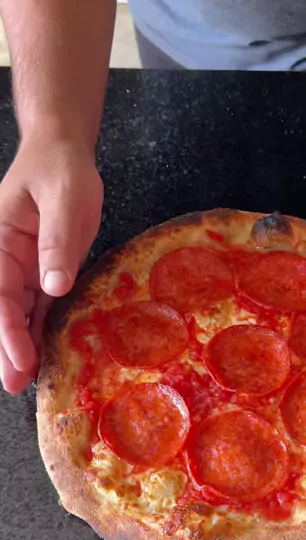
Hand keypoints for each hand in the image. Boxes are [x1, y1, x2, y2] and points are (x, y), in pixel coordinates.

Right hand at [0, 136, 102, 393]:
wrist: (64, 155)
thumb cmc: (60, 169)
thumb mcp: (65, 198)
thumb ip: (57, 240)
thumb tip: (54, 285)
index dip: (7, 329)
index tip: (19, 356)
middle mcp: (6, 261)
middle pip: (4, 311)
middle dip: (7, 349)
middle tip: (15, 384)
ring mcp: (24, 269)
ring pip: (19, 315)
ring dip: (23, 347)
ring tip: (27, 383)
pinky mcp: (44, 274)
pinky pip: (40, 309)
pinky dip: (41, 333)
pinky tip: (44, 357)